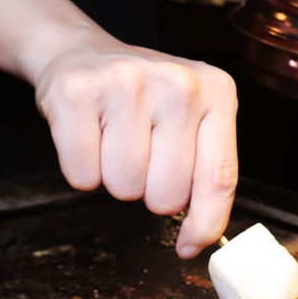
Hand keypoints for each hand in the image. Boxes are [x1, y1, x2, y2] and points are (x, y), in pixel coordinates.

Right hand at [32, 32, 237, 258]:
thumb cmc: (145, 98)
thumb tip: (196, 241)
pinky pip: (82, 176)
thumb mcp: (193, 121)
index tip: (189, 245)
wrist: (84, 53)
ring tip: (114, 140)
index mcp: (216, 92)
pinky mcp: (77, 93)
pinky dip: (82, 170)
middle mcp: (177, 84)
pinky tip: (89, 136)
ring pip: (124, 187)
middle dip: (150, 190)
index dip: (205, 222)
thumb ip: (205, 175)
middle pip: (167, 193)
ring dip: (115, 178)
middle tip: (142, 154)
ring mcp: (126, 83)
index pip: (219, 178)